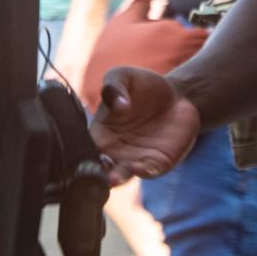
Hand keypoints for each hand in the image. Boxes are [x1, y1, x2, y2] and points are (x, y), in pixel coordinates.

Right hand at [90, 67, 200, 186]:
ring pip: (122, 175)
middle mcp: (114, 151)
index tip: (80, 155)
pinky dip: (144, 172)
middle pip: (100, 168)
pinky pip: (149, 171)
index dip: (80, 154)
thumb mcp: (123, 76)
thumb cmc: (142, 85)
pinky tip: (140, 167)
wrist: (176, 94)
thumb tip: (119, 106)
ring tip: (114, 178)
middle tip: (95, 172)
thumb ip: (114, 86)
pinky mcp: (157, 162)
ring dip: (117, 179)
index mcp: (100, 132)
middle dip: (96, 174)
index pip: (84, 148)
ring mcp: (135, 159)